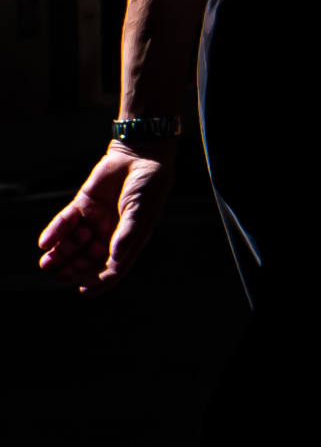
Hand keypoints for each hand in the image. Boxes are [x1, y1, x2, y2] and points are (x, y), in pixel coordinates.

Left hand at [35, 143, 179, 294]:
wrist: (141, 156)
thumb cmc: (149, 187)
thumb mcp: (141, 213)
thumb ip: (127, 235)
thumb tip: (114, 259)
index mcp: (129, 240)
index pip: (113, 266)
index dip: (100, 280)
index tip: (84, 290)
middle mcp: (111, 232)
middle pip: (89, 257)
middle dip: (74, 268)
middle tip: (59, 276)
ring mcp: (95, 218)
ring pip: (74, 242)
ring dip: (61, 254)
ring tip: (47, 263)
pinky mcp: (83, 204)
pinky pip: (65, 222)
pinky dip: (55, 232)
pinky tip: (46, 243)